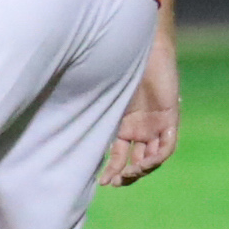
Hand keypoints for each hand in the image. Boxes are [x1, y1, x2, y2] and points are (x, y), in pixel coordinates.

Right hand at [99, 27, 180, 186]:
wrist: (140, 45)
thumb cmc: (115, 66)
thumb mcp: (101, 96)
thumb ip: (90, 114)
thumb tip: (59, 127)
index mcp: (124, 125)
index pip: (119, 155)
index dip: (112, 170)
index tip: (102, 182)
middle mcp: (140, 128)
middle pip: (136, 161)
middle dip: (126, 175)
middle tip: (114, 182)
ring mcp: (155, 124)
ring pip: (152, 157)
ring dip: (141, 170)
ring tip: (128, 174)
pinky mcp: (170, 118)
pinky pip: (167, 146)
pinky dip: (157, 158)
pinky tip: (144, 164)